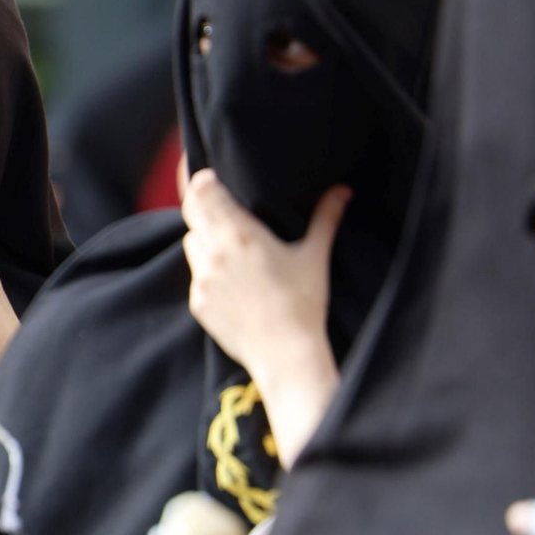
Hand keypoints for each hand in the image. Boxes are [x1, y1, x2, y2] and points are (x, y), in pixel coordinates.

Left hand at [181, 170, 345, 468]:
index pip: (204, 191)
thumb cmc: (304, 302)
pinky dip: (206, 270)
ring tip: (229, 245)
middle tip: (220, 206)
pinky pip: (194, 275)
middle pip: (192, 212)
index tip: (214, 180)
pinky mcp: (197, 301)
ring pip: (191, 242)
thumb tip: (342, 190)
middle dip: (204, 206)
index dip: (205, 182)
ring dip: (203, 237)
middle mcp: (214, 252)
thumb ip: (326, 217)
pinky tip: (231, 280)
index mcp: (241, 234)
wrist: (285, 354)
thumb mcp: (315, 255)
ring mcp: (201, 278)